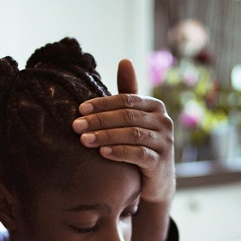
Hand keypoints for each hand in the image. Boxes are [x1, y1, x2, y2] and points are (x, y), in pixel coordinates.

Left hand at [72, 59, 174, 204]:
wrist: (156, 181)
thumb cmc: (141, 145)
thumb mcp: (134, 120)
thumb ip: (128, 93)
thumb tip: (124, 60)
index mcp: (155, 107)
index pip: (126, 100)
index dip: (102, 104)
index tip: (79, 110)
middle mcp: (164, 121)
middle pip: (127, 116)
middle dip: (99, 120)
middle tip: (76, 126)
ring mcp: (164, 142)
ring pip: (132, 134)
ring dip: (105, 136)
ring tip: (84, 140)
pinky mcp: (161, 162)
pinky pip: (138, 154)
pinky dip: (119, 152)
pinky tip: (102, 153)